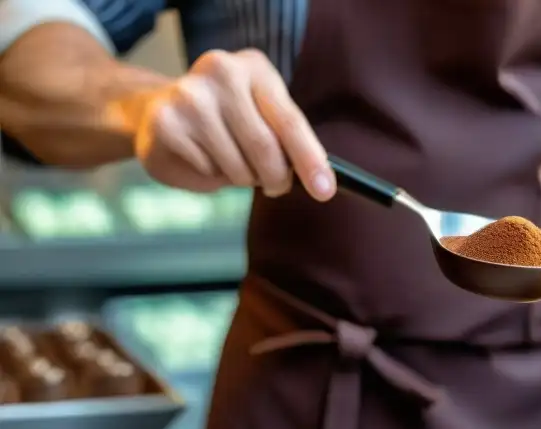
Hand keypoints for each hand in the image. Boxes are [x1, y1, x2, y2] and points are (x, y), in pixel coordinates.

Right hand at [131, 49, 335, 199]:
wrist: (159, 109)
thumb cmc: (226, 120)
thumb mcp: (263, 117)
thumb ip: (289, 141)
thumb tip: (320, 180)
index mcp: (254, 68)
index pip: (290, 121)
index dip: (310, 160)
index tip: (325, 191)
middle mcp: (221, 72)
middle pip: (266, 148)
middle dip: (276, 178)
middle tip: (274, 185)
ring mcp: (190, 95)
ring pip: (238, 167)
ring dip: (242, 178)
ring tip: (229, 161)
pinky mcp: (167, 122)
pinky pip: (209, 172)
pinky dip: (213, 178)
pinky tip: (201, 157)